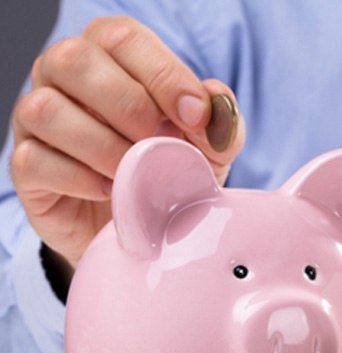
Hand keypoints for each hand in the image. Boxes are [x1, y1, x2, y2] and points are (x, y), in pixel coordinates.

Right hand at [10, 16, 245, 269]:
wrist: (139, 231)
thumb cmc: (168, 178)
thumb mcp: (207, 153)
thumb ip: (217, 124)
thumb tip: (215, 103)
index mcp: (108, 58)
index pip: (122, 37)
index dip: (162, 73)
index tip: (193, 115)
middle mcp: (64, 79)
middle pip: (74, 60)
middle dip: (128, 106)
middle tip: (159, 145)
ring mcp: (37, 122)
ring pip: (46, 109)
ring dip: (102, 146)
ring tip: (135, 176)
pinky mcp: (28, 168)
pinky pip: (34, 160)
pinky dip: (78, 178)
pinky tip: (109, 192)